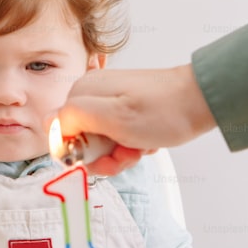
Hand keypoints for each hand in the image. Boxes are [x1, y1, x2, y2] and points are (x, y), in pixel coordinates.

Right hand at [57, 65, 215, 173]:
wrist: (201, 101)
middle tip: (126, 151)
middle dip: (104, 154)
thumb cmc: (161, 111)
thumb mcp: (112, 118)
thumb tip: (46, 123)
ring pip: (102, 141)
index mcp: (82, 92)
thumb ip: (74, 117)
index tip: (101, 154)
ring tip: (140, 146)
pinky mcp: (126, 109)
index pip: (60, 132)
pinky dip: (132, 145)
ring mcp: (110, 101)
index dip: (79, 151)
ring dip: (120, 152)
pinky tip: (146, 142)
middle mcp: (92, 94)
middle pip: (81, 138)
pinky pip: (118, 136)